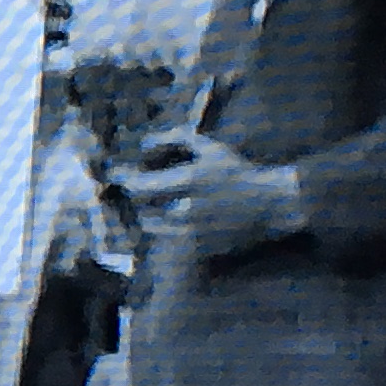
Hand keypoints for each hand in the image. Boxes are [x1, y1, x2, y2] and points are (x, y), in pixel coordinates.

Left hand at [126, 131, 308, 262]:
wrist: (267, 204)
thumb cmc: (237, 171)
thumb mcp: (209, 147)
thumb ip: (175, 138)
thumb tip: (144, 143)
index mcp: (188, 182)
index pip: (140, 186)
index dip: (124, 179)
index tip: (117, 173)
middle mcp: (185, 210)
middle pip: (141, 206)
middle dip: (135, 194)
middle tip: (136, 185)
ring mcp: (190, 232)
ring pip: (150, 225)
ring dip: (146, 211)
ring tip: (152, 201)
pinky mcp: (196, 247)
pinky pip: (167, 238)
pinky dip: (163, 226)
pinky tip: (170, 215)